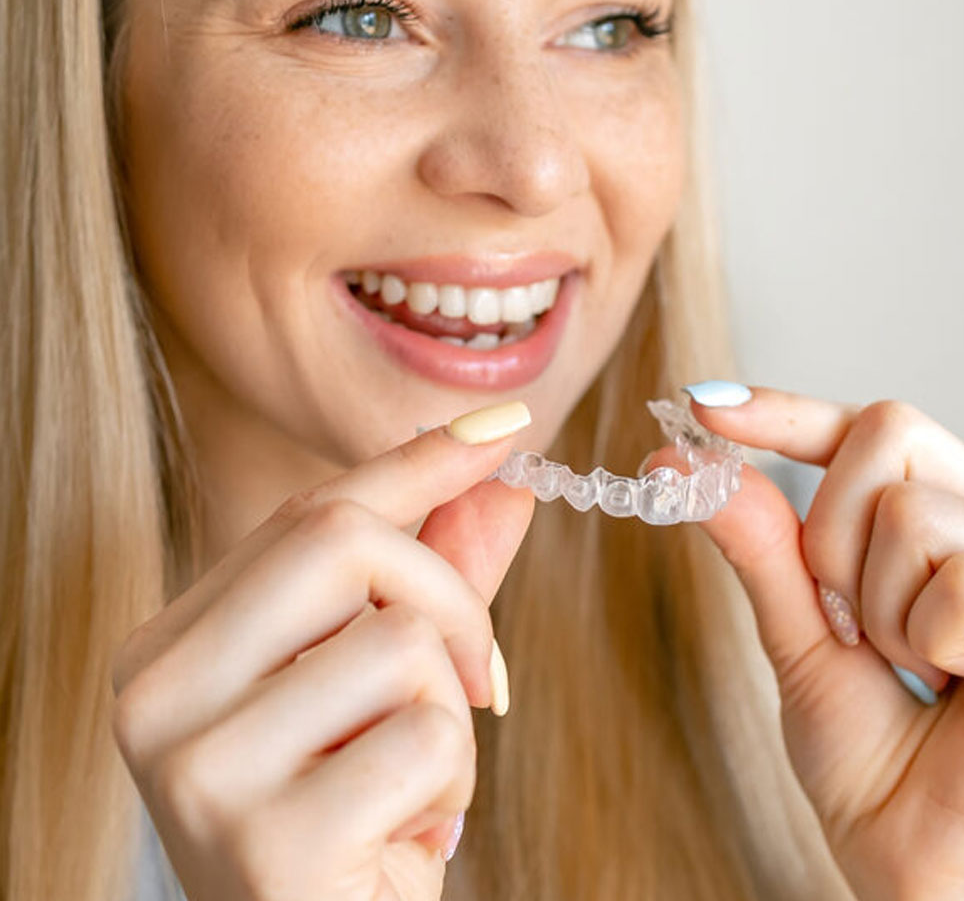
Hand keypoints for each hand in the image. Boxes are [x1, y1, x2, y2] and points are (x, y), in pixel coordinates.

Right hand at [111, 415, 533, 900]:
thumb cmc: (345, 818)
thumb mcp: (379, 689)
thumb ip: (432, 579)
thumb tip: (502, 482)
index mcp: (172, 646)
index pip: (306, 515)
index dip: (415, 462)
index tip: (502, 424)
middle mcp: (158, 693)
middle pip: (345, 540)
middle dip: (451, 594)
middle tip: (480, 675)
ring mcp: (200, 768)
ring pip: (403, 639)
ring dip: (451, 712)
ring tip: (409, 783)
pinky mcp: (268, 841)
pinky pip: (429, 737)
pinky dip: (452, 784)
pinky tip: (402, 839)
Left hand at [648, 387, 963, 900]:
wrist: (929, 874)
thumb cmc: (880, 775)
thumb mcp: (801, 645)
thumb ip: (760, 550)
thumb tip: (681, 461)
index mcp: (933, 528)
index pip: (861, 428)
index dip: (783, 407)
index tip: (702, 403)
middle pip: (886, 431)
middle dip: (829, 532)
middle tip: (852, 622)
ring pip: (911, 511)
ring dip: (879, 609)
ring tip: (921, 672)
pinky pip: (963, 577)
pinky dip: (932, 638)